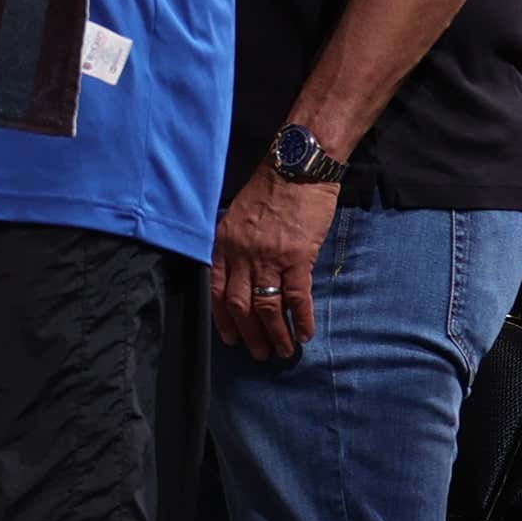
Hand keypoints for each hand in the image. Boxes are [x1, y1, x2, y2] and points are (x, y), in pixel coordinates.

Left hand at [210, 169, 339, 359]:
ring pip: (267, 306)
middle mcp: (241, 253)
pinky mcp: (297, 256)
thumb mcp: (238, 217)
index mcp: (223, 244)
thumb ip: (236, 247)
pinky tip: (305, 333)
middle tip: (260, 354)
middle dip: (250, 334)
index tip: (231, 339)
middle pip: (240, 305)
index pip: (216, 290)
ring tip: (284, 352)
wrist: (297, 166)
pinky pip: (296, 296)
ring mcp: (268, 256)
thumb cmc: (270, 190)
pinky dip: (301, 318)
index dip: (224, 319)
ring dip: (275, 333)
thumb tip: (242, 279)